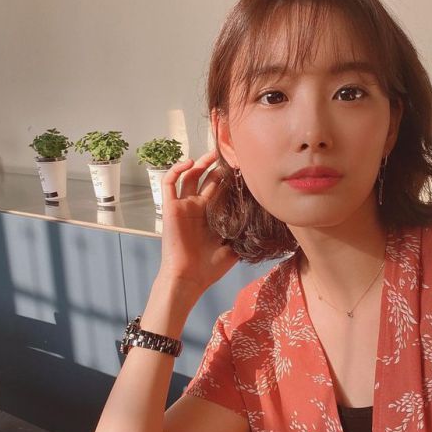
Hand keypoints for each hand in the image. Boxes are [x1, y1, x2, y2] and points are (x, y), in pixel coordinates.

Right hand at [156, 150, 238, 296]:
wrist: (189, 278)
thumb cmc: (209, 268)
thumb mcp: (234, 249)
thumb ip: (243, 235)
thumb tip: (262, 223)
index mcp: (212, 215)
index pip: (220, 189)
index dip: (229, 177)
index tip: (243, 167)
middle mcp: (197, 207)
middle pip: (206, 178)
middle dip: (217, 166)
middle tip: (230, 154)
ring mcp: (183, 206)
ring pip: (190, 176)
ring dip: (199, 163)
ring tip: (212, 153)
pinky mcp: (170, 207)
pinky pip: (169, 183)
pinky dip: (176, 170)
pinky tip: (190, 162)